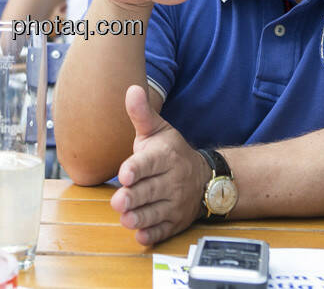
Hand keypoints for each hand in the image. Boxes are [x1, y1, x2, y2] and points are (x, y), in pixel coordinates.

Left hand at [109, 84, 209, 245]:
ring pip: (156, 212)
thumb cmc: (170, 153)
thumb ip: (142, 113)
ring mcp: (174, 203)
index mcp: (165, 156)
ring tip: (126, 219)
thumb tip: (132, 88)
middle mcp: (172, 180)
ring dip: (141, 217)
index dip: (137, 168)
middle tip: (119, 202)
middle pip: (151, 190)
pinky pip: (164, 231)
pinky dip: (153, 235)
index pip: (149, 162)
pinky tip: (141, 236)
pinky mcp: (175, 222)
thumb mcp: (158, 130)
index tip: (124, 173)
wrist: (205, 178)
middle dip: (134, 197)